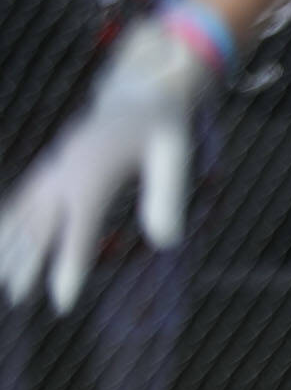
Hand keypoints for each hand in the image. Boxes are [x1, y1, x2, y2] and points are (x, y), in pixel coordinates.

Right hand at [0, 21, 214, 312]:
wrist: (139, 88)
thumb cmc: (162, 125)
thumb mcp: (173, 155)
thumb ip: (167, 195)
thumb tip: (166, 242)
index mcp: (95, 173)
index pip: (79, 229)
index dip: (68, 266)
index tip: (60, 301)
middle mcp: (67, 171)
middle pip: (43, 226)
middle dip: (29, 263)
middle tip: (19, 300)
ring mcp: (55, 167)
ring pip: (26, 214)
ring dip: (12, 248)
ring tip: (4, 284)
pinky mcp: (53, 166)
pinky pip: (24, 198)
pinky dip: (9, 222)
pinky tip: (2, 243)